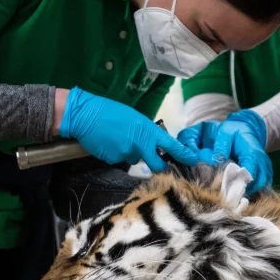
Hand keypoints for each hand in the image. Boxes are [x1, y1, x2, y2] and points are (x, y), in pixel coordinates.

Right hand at [58, 87, 196, 171]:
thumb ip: (145, 133)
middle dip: (160, 167)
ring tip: (117, 139)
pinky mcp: (114, 160)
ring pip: (135, 159)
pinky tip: (108, 143)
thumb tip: (150, 144)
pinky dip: (116, 154)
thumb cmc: (109, 111)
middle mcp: (140, 144)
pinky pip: (120, 160)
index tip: (194, 161)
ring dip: (130, 153)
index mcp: (148, 130)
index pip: (171, 145)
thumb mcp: (134, 118)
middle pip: (157, 165)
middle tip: (160, 166)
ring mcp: (127, 154)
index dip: (184, 155)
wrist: (85, 114)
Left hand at [179, 110, 271, 193]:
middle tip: (231, 196)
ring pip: (263, 186)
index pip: (250, 172)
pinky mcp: (266, 171)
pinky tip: (244, 193)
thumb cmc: (235, 131)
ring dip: (251, 192)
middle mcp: (262, 161)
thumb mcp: (225, 133)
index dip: (240, 183)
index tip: (229, 190)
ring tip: (236, 196)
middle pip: (259, 182)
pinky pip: (265, 185)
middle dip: (246, 191)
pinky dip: (256, 190)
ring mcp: (266, 167)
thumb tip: (215, 161)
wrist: (248, 128)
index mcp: (252, 153)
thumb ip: (221, 147)